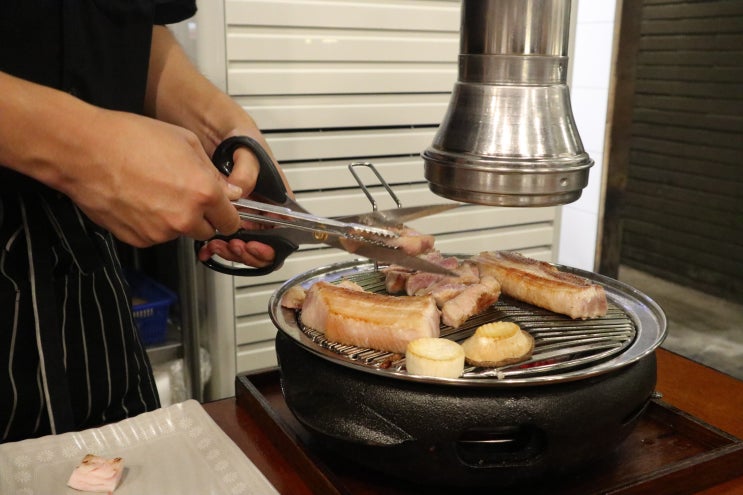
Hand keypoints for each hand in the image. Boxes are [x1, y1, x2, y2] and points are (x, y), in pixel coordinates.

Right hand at [62, 110, 241, 246]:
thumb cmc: (130, 139)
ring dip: (176, 219)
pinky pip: (156, 236)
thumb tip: (229, 191)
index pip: (232, 221)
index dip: (228, 213)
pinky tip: (140, 200)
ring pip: (180, 233)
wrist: (85, 151)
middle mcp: (185, 217)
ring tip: (156, 191)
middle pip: (208, 231)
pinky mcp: (138, 239)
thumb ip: (213, 173)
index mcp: (203, 193)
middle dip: (202, 216)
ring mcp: (160, 232)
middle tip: (185, 194)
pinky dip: (153, 224)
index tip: (223, 209)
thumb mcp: (186, 142)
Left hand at [196, 139, 283, 268]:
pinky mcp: (220, 213)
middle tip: (235, 246)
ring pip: (243, 244)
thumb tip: (240, 191)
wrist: (205, 124)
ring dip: (231, 250)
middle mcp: (260, 206)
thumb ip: (247, 170)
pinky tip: (208, 245)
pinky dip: (215, 246)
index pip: (283, 228)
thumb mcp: (247, 147)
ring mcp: (241, 212)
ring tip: (219, 244)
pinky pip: (222, 237)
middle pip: (264, 243)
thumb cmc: (236, 132)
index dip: (271, 243)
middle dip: (248, 251)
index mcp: (275, 194)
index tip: (254, 244)